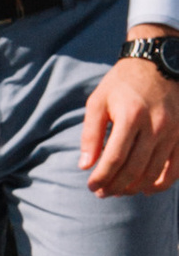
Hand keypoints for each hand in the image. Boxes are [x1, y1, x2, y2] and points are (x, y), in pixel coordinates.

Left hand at [82, 47, 178, 196]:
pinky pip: (176, 168)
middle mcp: (155, 125)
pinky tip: (146, 189)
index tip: (92, 186)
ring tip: (120, 191)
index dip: (102, 177)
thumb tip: (85, 166)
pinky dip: (161, 183)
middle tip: (103, 193)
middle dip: (115, 186)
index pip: (114, 158)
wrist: (157, 62)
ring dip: (135, 188)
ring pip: (154, 172)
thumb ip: (90, 134)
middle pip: (134, 169)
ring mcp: (173, 131)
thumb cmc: (122, 83)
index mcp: (130, 116)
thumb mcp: (98, 101)